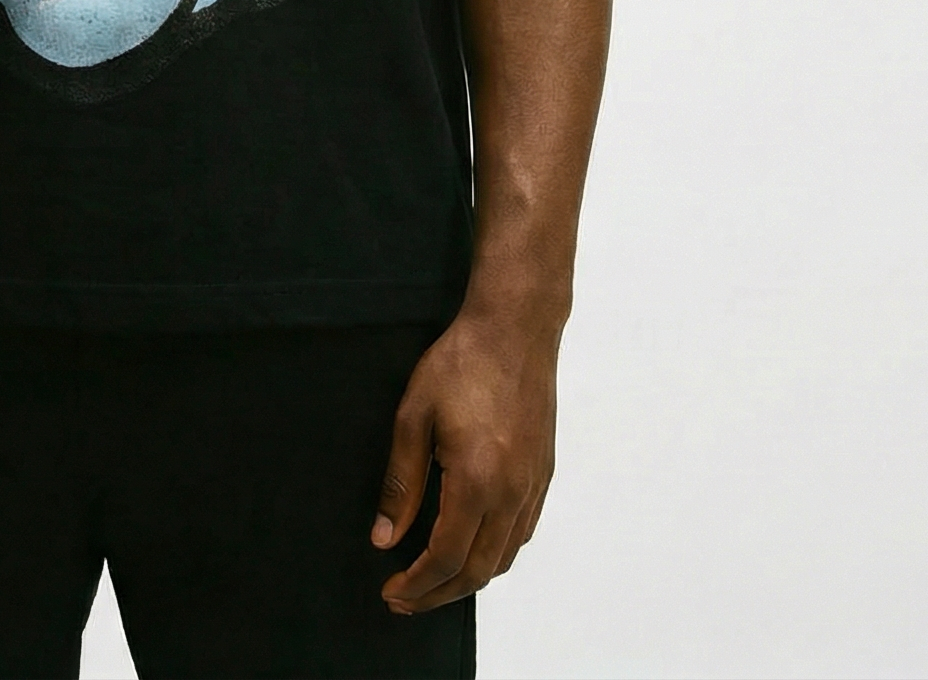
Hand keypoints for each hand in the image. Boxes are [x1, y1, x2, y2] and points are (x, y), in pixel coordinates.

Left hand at [369, 310, 557, 614]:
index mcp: (477, 480)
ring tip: (432, 580)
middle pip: (477, 570)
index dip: (417, 584)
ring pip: (503, 557)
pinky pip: (521, 533)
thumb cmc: (461, 362)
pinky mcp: (543, 474)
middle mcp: (512, 492)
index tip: (390, 592)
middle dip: (438, 594)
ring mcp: (533, 485)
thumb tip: (384, 539)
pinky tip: (470, 546)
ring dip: (467, 578)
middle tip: (404, 599)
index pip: (445, 558)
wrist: (514, 329)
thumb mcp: (414, 415)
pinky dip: (494, 553)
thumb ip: (402, 482)